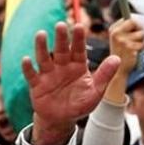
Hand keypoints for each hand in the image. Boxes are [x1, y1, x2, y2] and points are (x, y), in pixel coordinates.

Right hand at [23, 23, 120, 144]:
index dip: (78, 39)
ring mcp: (48, 74)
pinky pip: (32, 75)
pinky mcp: (37, 85)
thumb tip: (117, 59)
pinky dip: (28, 68)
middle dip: (61, 38)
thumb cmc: (80, 104)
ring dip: (41, 47)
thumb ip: (105, 75)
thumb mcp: (96, 91)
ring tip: (41, 34)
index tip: (79, 26)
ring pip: (44, 58)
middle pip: (61, 50)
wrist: (62, 119)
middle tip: (61, 25)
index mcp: (77, 66)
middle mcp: (62, 66)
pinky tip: (26, 60)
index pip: (78, 50)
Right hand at [108, 19, 143, 73]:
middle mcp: (116, 33)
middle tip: (143, 34)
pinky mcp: (130, 48)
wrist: (118, 69)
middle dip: (141, 27)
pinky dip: (142, 48)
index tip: (140, 25)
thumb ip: (128, 31)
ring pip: (141, 34)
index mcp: (113, 29)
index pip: (128, 18)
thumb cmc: (122, 53)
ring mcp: (123, 40)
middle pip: (135, 22)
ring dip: (142, 40)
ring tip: (136, 47)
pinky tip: (135, 53)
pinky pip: (142, 44)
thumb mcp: (120, 40)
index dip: (137, 21)